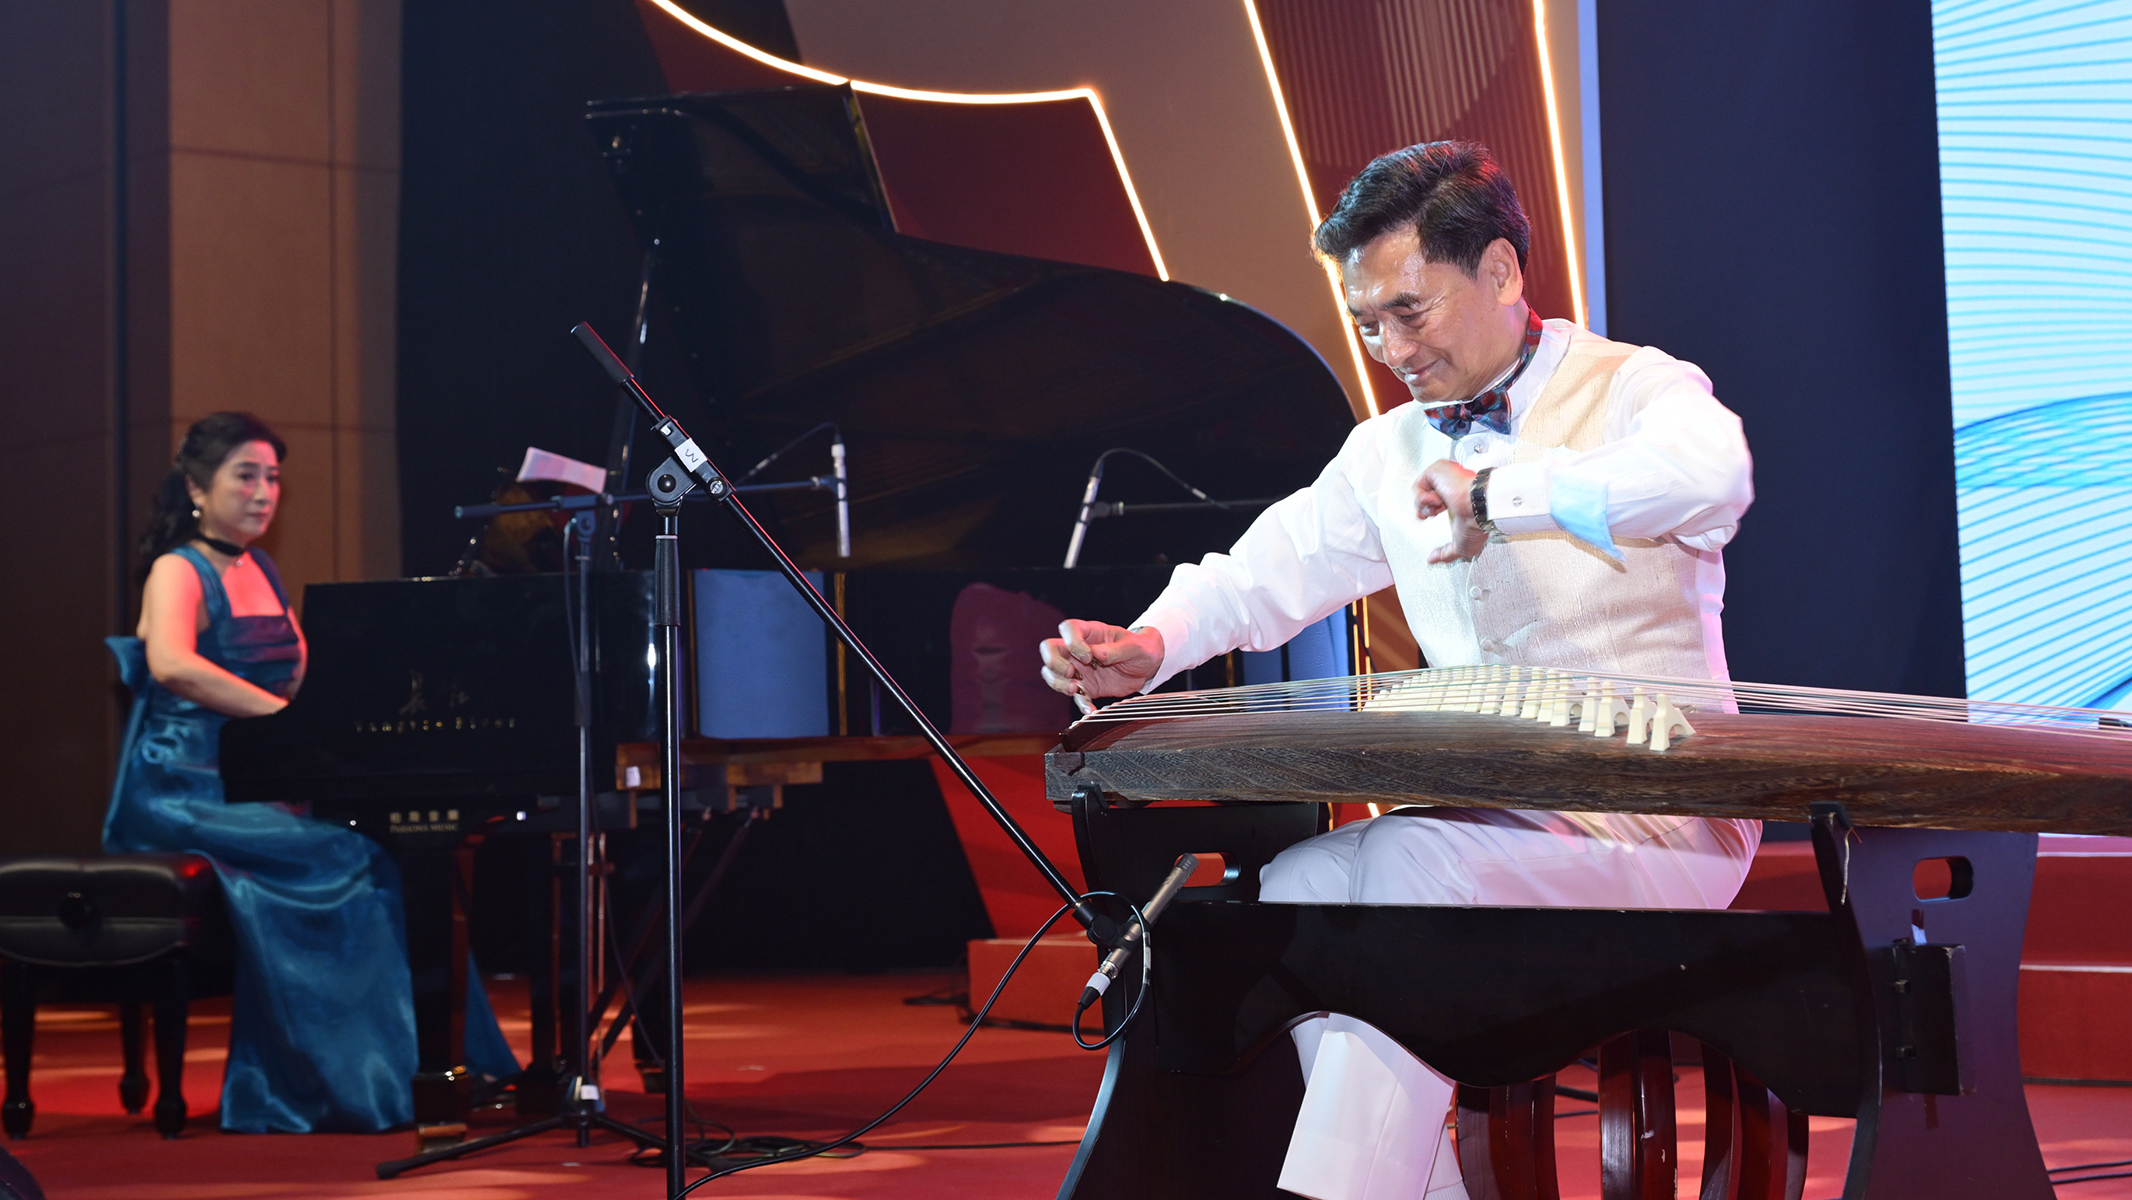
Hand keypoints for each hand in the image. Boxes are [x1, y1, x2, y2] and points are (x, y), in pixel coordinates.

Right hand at [1038, 619, 1165, 714]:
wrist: (1148, 667)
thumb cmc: (1140, 648)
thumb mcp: (1134, 647)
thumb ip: (1116, 650)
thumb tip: (1096, 653)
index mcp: (1091, 633)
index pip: (1068, 629)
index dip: (1072, 642)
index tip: (1088, 656)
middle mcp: (1079, 650)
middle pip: (1050, 649)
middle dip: (1054, 663)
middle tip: (1071, 673)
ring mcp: (1080, 669)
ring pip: (1053, 674)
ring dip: (1059, 684)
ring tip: (1076, 690)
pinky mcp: (1087, 687)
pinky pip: (1075, 696)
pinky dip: (1080, 704)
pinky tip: (1090, 709)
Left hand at [1414, 459, 1487, 563]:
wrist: (1478, 508)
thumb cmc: (1478, 522)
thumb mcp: (1462, 546)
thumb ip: (1446, 554)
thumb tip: (1433, 559)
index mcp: (1459, 499)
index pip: (1438, 500)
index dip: (1429, 510)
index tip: (1430, 517)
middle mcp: (1452, 486)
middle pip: (1426, 493)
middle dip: (1425, 508)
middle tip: (1430, 513)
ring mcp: (1446, 476)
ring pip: (1421, 490)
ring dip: (1426, 505)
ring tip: (1440, 506)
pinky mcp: (1438, 469)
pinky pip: (1420, 483)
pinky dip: (1424, 497)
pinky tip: (1438, 500)